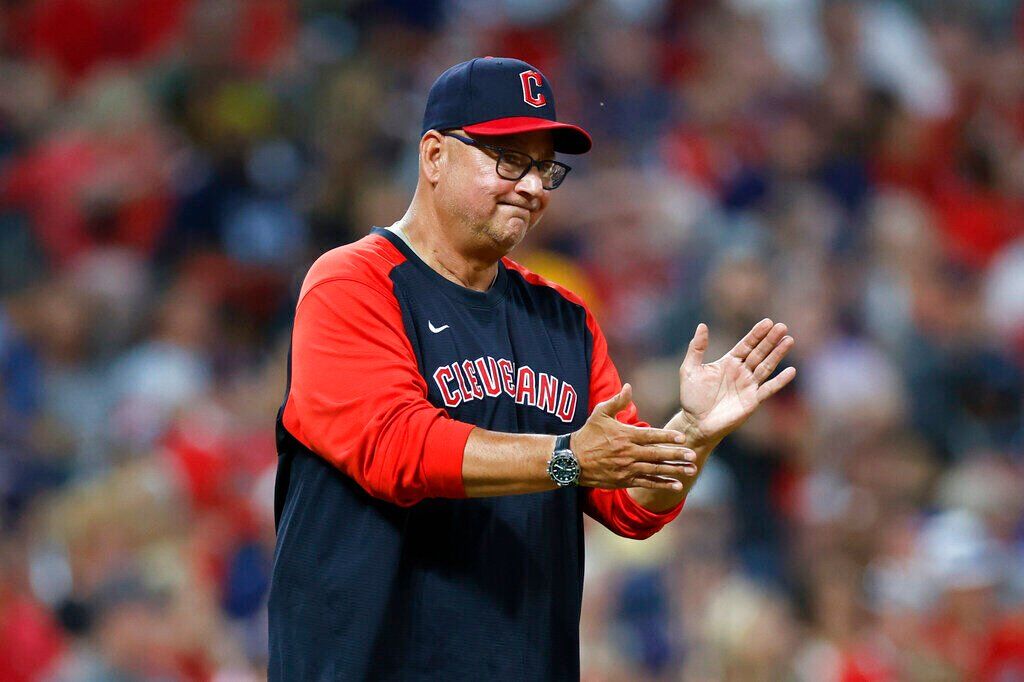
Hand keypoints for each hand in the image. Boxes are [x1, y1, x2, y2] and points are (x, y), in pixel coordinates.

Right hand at [572, 384, 698, 491]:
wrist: (571, 460)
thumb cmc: (587, 435)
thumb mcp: (600, 414)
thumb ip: (617, 401)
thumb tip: (629, 387)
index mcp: (625, 435)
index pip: (650, 436)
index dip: (667, 436)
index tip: (682, 437)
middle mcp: (628, 453)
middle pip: (656, 454)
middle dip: (676, 455)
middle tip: (693, 455)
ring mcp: (626, 468)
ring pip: (654, 469)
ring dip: (674, 471)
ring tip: (690, 470)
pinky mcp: (624, 480)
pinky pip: (646, 482)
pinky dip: (661, 484)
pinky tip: (676, 485)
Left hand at [676, 319, 795, 445]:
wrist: (695, 422)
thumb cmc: (691, 397)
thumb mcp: (690, 369)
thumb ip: (697, 348)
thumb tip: (702, 325)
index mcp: (729, 362)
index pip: (746, 344)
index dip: (756, 334)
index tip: (767, 322)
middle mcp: (741, 372)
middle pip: (759, 352)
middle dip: (770, 340)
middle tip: (782, 326)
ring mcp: (748, 386)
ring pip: (766, 367)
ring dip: (778, 354)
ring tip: (789, 340)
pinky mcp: (752, 400)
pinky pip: (768, 389)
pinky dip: (780, 381)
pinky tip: (791, 371)